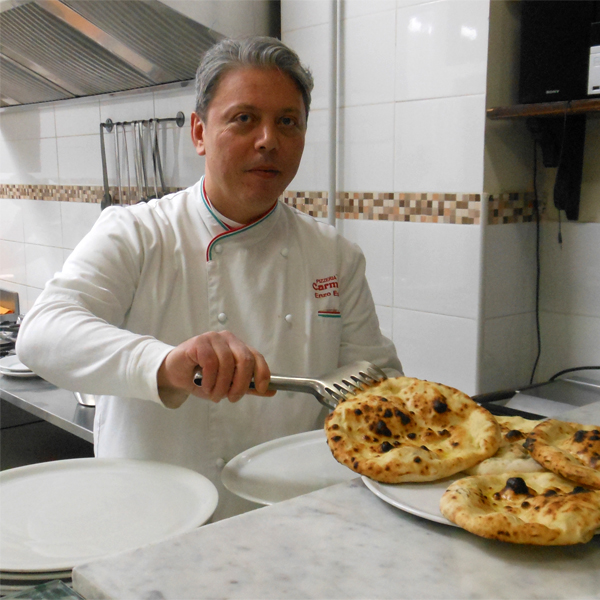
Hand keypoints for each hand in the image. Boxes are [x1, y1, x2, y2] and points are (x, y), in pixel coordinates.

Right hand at [157, 331, 272, 407]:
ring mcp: (213, 338)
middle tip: (231, 397)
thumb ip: (248, 386)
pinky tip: (206, 386)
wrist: (175, 373)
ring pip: (227, 363)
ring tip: (214, 394)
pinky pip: (210, 362)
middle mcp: (228, 339)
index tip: (261, 389)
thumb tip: (271, 390)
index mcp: (238, 347)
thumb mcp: (228, 384)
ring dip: (221, 385)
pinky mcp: (198, 342)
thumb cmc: (202, 377)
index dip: (262, 373)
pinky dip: (210, 379)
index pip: (256, 356)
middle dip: (240, 384)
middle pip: (244, 360)